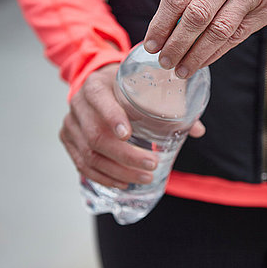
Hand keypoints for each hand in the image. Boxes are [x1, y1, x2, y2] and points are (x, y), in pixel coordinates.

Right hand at [59, 64, 205, 187]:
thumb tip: (198, 130)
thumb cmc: (124, 86)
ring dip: (118, 172)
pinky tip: (122, 183)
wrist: (97, 84)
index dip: (112, 118)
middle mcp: (78, 105)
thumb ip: (170, 104)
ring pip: (90, 156)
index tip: (128, 135)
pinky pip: (82, 165)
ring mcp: (70, 125)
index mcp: (95, 85)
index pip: (100, 101)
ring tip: (144, 178)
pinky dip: (103, 177)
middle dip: (126, 156)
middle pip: (96, 137)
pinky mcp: (68, 140)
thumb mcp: (142, 85)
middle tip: (151, 165)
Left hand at [143, 0, 266, 77]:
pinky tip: (201, 63)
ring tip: (181, 70)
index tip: (151, 45)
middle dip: (176, 44)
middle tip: (164, 62)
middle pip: (196, 16)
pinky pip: (235, 37)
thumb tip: (163, 29)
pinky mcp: (264, 11)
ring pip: (217, 31)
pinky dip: (215, 54)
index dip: (161, 24)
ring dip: (196, 55)